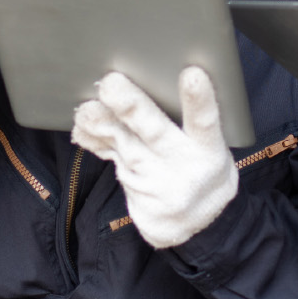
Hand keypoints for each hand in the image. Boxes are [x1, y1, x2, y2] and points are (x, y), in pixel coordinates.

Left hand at [71, 68, 237, 249]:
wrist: (191, 223)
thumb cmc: (204, 166)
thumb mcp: (215, 148)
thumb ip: (196, 120)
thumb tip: (173, 75)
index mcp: (209, 151)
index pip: (206, 122)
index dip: (199, 100)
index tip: (192, 75)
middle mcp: (179, 164)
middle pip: (154, 132)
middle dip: (131, 107)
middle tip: (112, 84)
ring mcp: (152, 178)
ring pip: (124, 144)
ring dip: (102, 124)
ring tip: (87, 108)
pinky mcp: (132, 183)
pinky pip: (110, 155)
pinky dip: (93, 138)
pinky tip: (81, 126)